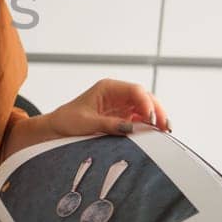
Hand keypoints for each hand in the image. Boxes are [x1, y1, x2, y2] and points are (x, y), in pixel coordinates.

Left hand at [45, 78, 170, 136]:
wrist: (57, 129)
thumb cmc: (67, 121)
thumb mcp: (87, 123)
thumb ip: (109, 125)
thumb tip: (131, 127)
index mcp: (108, 88)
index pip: (134, 90)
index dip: (146, 103)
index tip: (151, 118)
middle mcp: (117, 94)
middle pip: (144, 98)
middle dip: (156, 110)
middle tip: (165, 126)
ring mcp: (121, 105)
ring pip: (146, 108)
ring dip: (156, 118)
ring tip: (164, 131)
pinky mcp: (122, 117)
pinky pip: (140, 119)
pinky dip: (149, 125)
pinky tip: (155, 134)